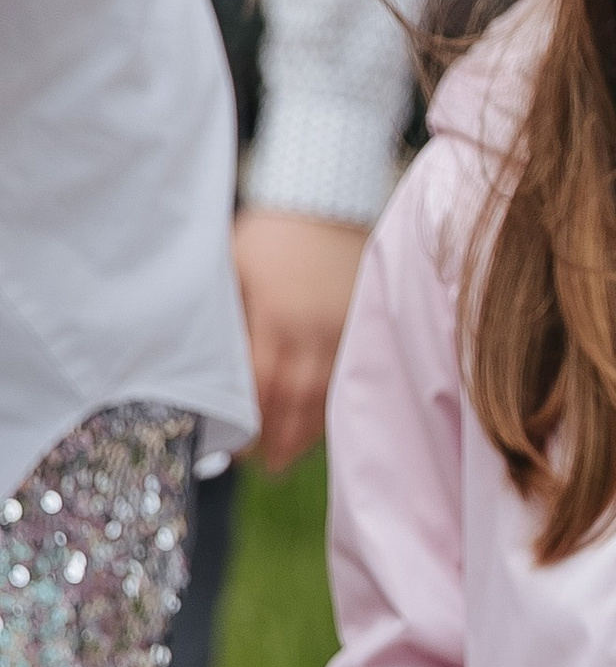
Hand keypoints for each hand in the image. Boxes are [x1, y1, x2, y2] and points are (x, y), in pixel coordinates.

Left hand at [232, 209, 369, 471]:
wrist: (329, 199)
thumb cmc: (271, 233)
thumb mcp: (234, 267)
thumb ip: (225, 317)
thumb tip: (203, 363)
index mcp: (277, 320)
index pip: (261, 388)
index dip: (249, 424)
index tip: (234, 448)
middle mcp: (312, 332)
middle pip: (294, 402)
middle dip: (277, 440)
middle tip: (261, 466)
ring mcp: (341, 332)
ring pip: (324, 396)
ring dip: (305, 434)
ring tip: (287, 460)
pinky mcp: (361, 327)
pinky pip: (346, 378)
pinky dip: (329, 408)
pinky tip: (316, 425)